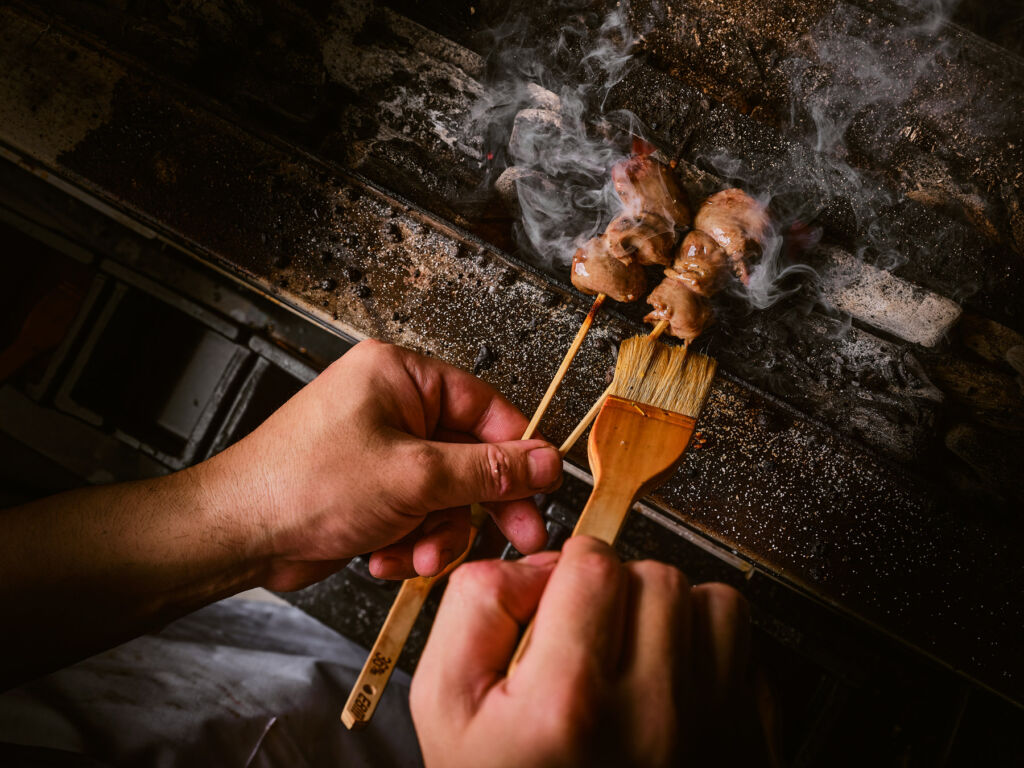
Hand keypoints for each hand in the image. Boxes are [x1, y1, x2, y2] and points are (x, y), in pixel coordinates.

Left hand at [197, 340, 561, 589]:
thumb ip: (489, 470)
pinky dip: (411, 542)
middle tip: (518, 536)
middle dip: (480, 504)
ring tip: (419, 555)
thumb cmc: (303, 484)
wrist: (238, 534)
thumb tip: (545, 461)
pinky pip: (418, 515)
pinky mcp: (371, 489)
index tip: (544, 487)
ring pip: (446, 495)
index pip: (486, 406)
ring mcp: (381, 450)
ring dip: (440, 532)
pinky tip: (386, 556)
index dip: (519, 451)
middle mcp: (392, 406)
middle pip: (469, 456)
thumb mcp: (416, 476)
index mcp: (400, 376)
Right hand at [410, 537, 750, 767]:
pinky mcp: (752, 750)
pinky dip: (711, 659)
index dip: (570, 571)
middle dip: (621, 593)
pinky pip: (750, 657)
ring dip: (674, 618)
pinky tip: (673, 691)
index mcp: (568, 705)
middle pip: (657, 577)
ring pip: (713, 605)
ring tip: (638, 660)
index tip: (562, 601)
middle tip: (594, 640)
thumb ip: (477, 610)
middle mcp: (652, 720)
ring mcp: (713, 738)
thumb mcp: (447, 709)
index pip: (594, 565)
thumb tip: (541, 566)